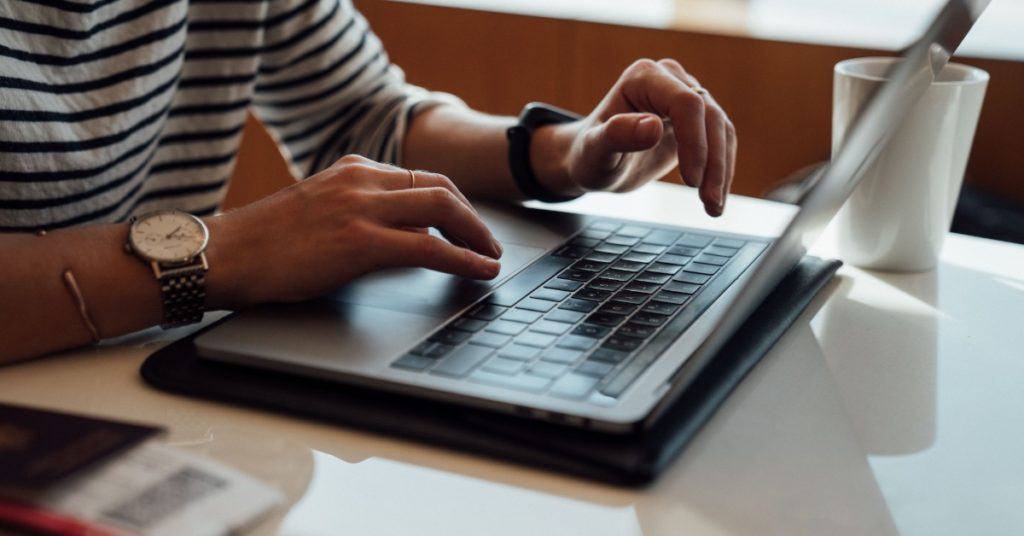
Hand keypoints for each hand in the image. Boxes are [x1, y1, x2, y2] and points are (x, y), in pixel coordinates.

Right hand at [205, 155, 501, 307]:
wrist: (223, 253)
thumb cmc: (263, 242)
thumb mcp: (319, 210)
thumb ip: (360, 212)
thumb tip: (405, 235)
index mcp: (352, 169)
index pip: (421, 177)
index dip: (454, 202)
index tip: (468, 223)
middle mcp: (361, 180)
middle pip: (441, 188)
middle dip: (473, 217)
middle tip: (489, 242)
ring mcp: (362, 208)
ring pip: (443, 210)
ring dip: (476, 236)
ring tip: (491, 257)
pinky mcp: (360, 242)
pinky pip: (430, 249)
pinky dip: (464, 260)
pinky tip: (480, 271)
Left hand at [535, 59, 736, 215]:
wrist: (595, 162)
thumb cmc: (589, 154)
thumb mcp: (595, 150)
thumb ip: (618, 135)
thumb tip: (653, 127)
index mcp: (643, 78)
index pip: (685, 102)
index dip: (694, 142)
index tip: (690, 181)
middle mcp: (669, 79)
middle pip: (709, 115)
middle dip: (713, 162)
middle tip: (709, 202)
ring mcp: (686, 96)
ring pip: (721, 129)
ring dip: (722, 170)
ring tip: (713, 207)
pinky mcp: (697, 119)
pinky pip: (721, 141)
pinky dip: (722, 170)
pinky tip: (715, 197)